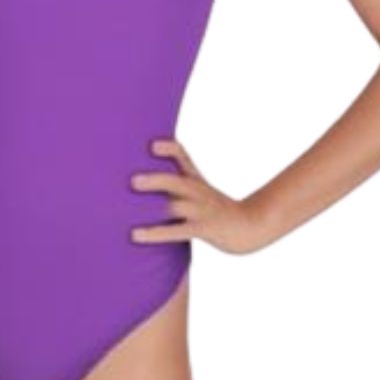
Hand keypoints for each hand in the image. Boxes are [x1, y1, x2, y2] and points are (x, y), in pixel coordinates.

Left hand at [129, 136, 270, 255]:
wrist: (250, 226)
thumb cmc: (218, 209)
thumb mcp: (200, 189)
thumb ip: (176, 181)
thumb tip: (141, 176)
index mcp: (195, 179)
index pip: (182, 156)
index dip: (169, 149)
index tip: (152, 145)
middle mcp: (197, 192)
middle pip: (175, 181)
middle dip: (155, 180)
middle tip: (132, 181)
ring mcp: (201, 211)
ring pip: (176, 206)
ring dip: (153, 207)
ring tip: (128, 209)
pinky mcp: (204, 229)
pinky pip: (177, 231)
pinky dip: (155, 233)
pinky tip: (136, 235)